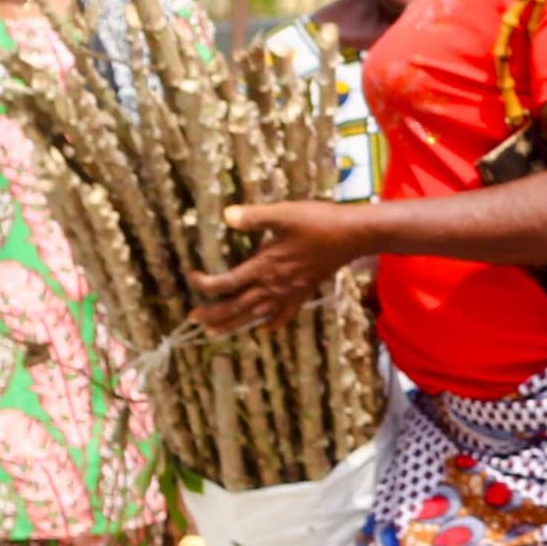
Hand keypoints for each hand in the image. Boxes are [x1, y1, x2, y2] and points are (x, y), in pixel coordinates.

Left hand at [191, 201, 371, 331]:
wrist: (353, 236)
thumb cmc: (319, 222)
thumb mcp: (284, 214)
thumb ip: (254, 217)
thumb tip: (226, 215)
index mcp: (265, 266)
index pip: (226, 283)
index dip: (205, 284)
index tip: (193, 277)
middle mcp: (274, 285)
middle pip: (236, 307)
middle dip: (213, 314)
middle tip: (193, 318)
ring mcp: (289, 293)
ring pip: (255, 315)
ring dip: (233, 324)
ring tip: (215, 331)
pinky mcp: (303, 293)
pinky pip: (283, 315)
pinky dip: (270, 324)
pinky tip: (263, 327)